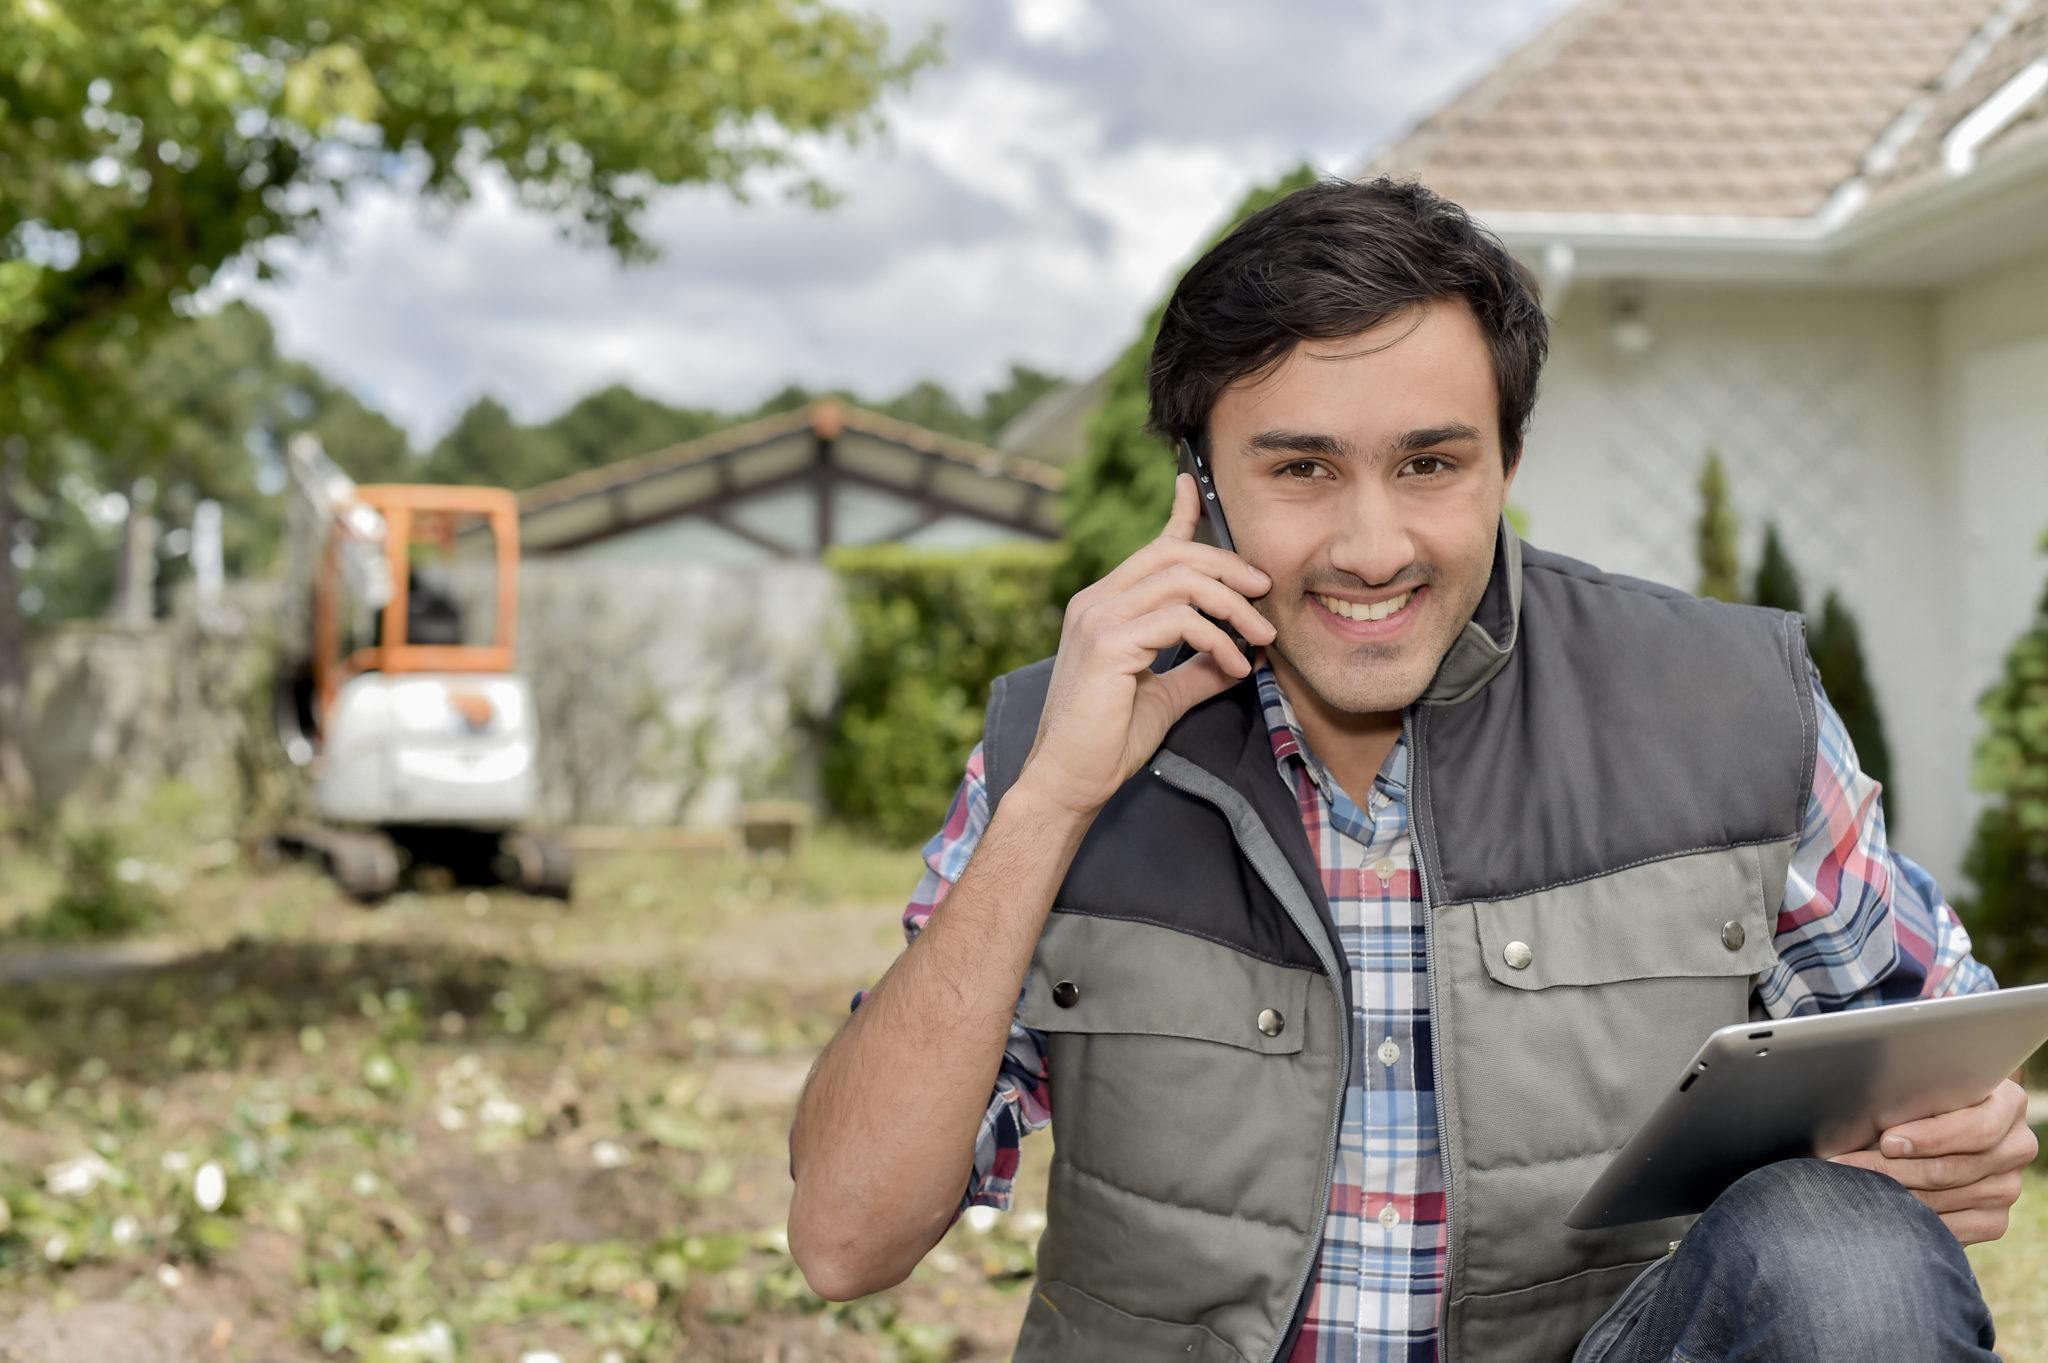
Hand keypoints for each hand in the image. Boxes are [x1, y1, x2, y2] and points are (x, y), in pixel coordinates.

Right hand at [1017, 472, 1276, 820]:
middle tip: (1266, 594)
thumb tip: (1240, 652)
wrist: (1069, 782)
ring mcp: (1098, 619)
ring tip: (1262, 636)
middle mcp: (1095, 602)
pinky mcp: (1107, 644)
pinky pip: (1178, 620)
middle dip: (1229, 567)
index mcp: (1103, 606)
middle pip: (1173, 554)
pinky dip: (1217, 639)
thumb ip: (1197, 668)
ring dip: (1232, 605)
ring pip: (1180, 580)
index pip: (1152, 549)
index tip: (1196, 487)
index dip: (1179, 514)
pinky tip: (1234, 665)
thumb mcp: (1164, 695)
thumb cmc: (1107, 743)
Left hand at [1828, 1078, 2035, 1244]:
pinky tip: (1881, 1207)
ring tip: (1852, 1184)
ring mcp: (2008, 1187)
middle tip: (1847, 1166)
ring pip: (1944, 1199)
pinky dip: (1912, 1219)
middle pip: (1953, 1168)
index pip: (1977, 1129)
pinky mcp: (1994, 1220)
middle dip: (1892, 1168)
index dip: (1930, 1137)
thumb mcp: (1923, 1088)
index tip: (1888, 1141)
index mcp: (2008, 1104)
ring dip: (1893, 1194)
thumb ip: (1913, 1095)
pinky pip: (1952, 1228)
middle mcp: (2017, 1147)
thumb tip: (1866, 1104)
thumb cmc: (1921, 1101)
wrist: (1941, 1131)